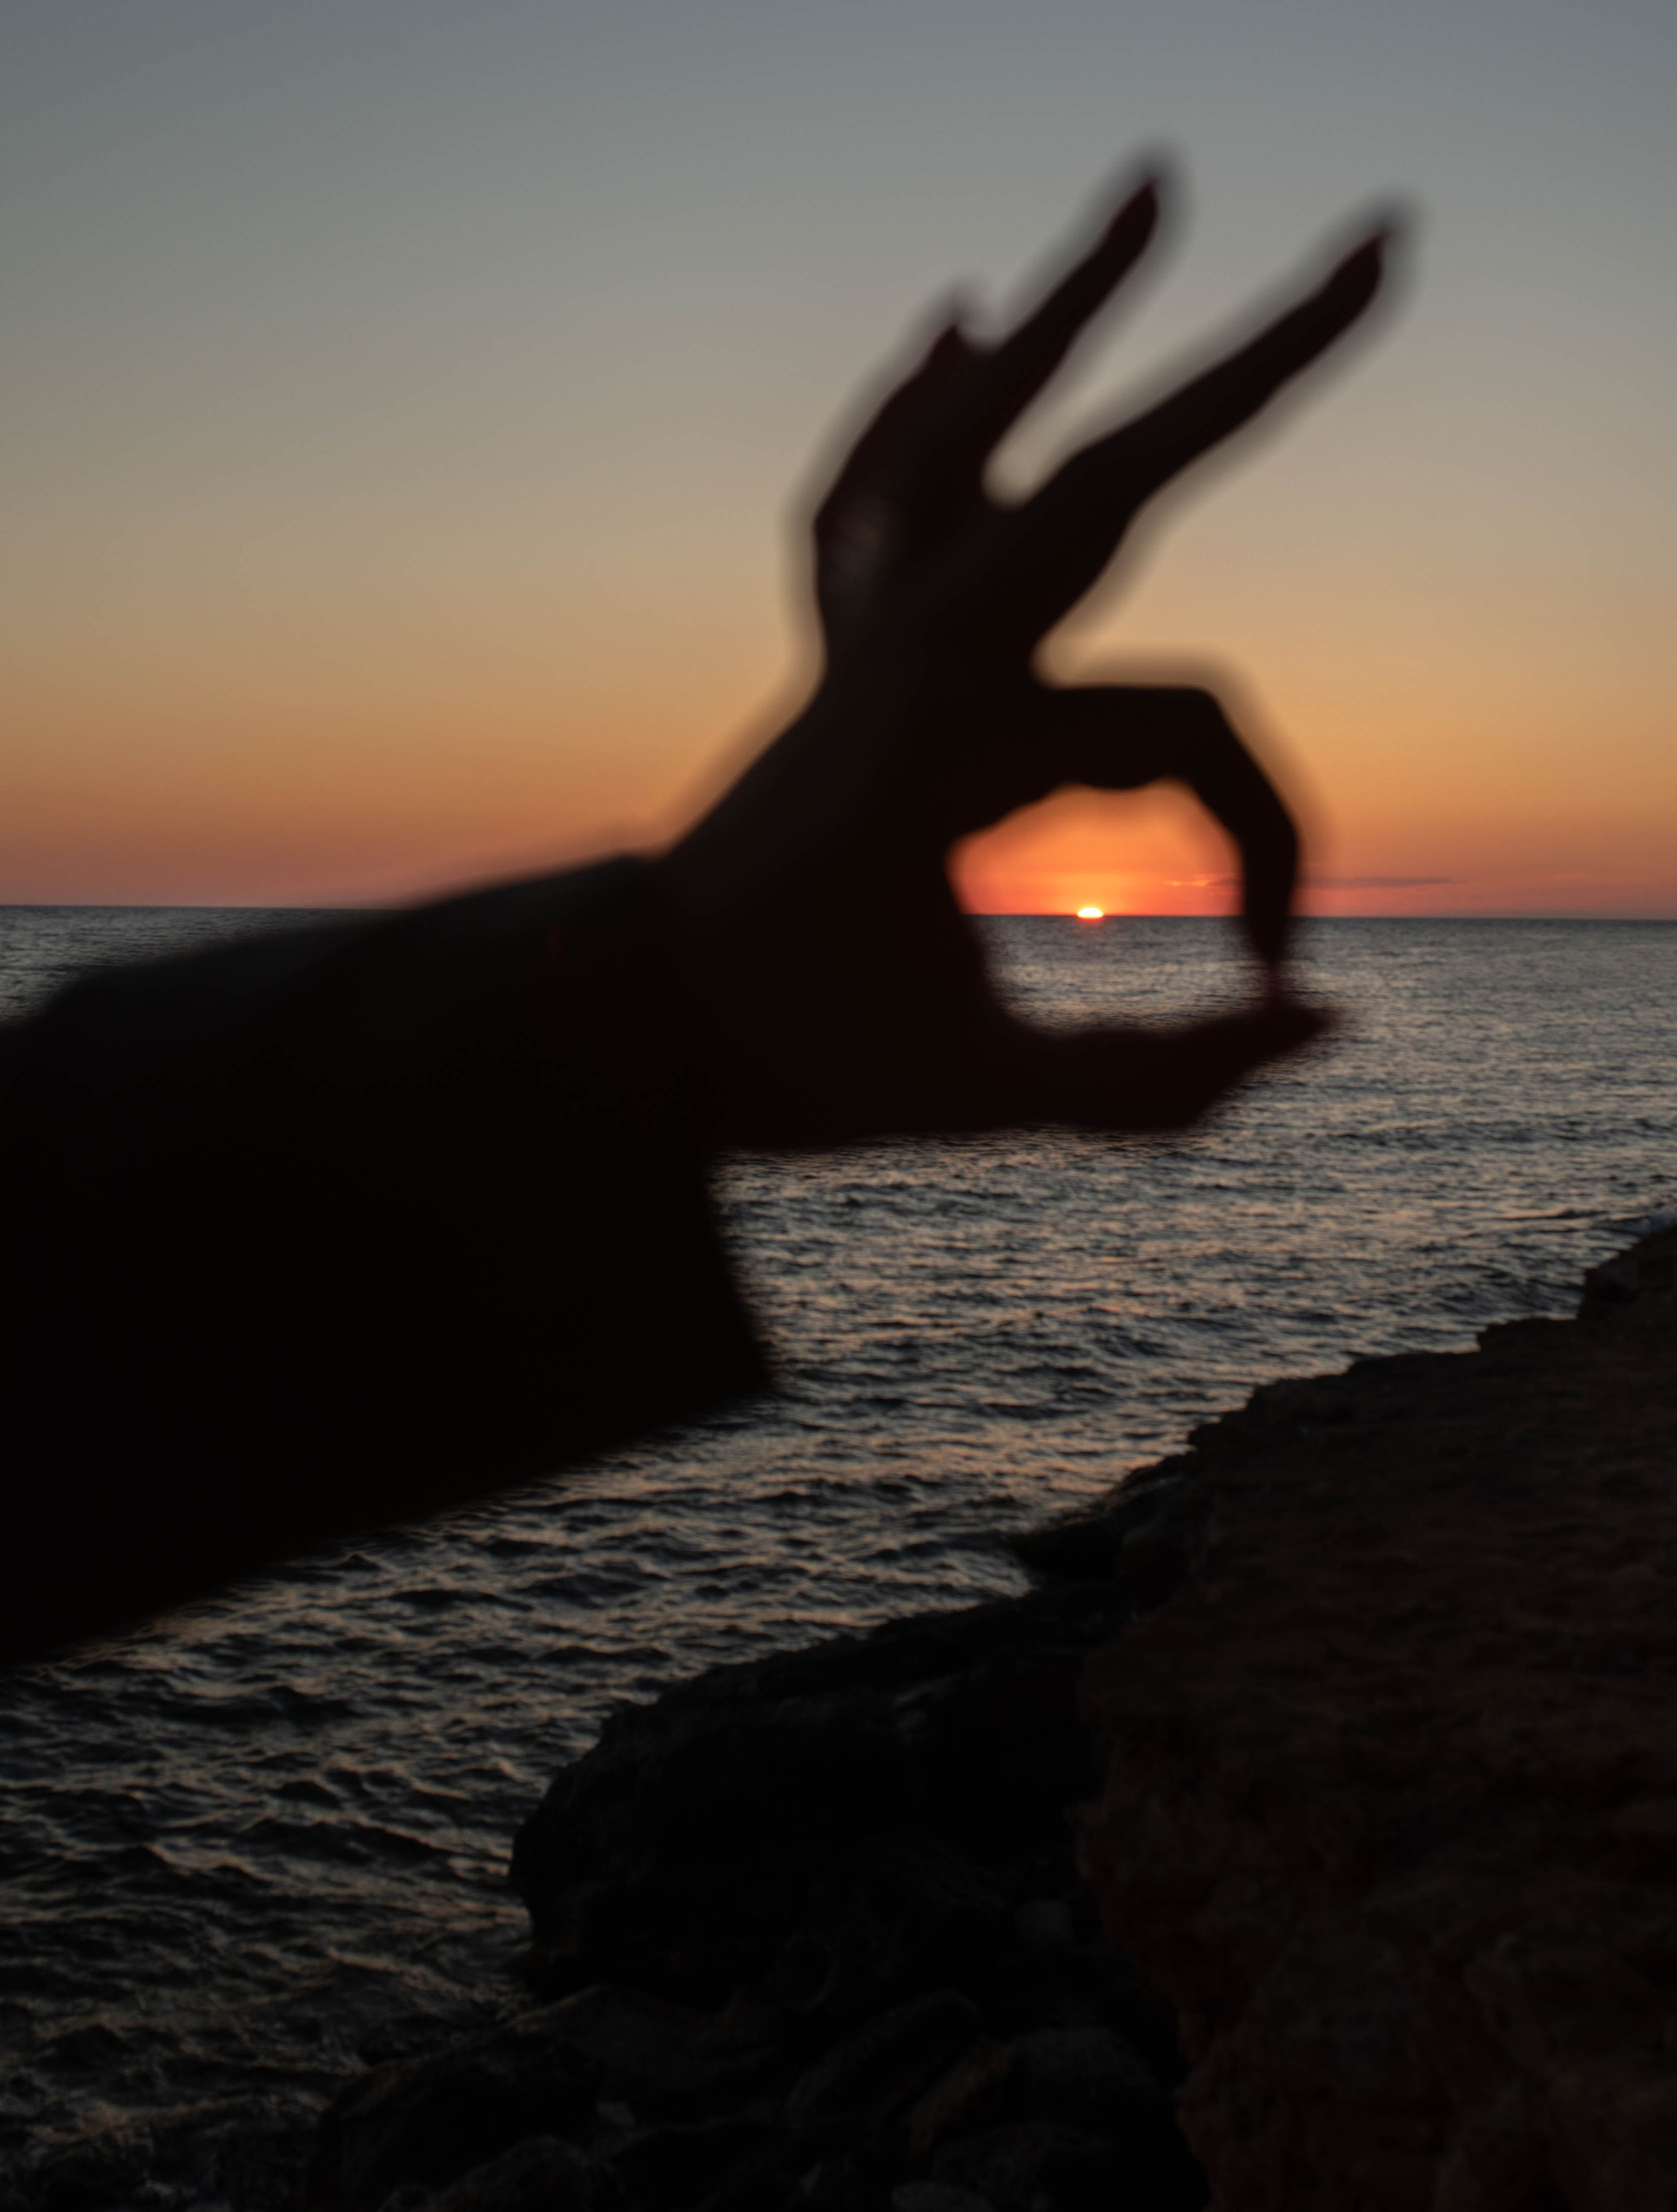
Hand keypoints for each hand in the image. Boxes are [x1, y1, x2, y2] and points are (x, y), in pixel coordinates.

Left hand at [662, 168, 1390, 1149]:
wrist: (613, 1028)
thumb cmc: (788, 1064)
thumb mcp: (983, 1095)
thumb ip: (1164, 1078)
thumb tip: (1327, 1021)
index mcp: (956, 747)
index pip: (1196, 733)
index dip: (1273, 851)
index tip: (1269, 975)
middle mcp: (915, 653)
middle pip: (1118, 467)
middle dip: (1261, 358)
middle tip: (1390, 241)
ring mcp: (868, 636)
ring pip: (987, 432)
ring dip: (1070, 313)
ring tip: (1156, 190)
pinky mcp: (844, 654)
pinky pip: (881, 493)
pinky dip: (919, 408)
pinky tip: (949, 330)